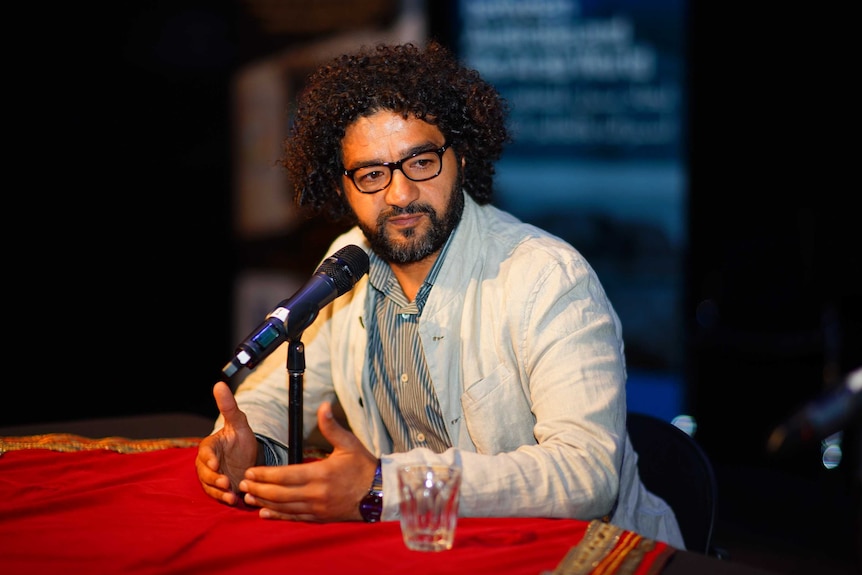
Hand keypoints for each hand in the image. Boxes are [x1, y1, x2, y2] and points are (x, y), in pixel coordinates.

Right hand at [195, 381, 258, 505]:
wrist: (249, 458)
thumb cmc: (241, 439)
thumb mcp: (239, 423)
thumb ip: (229, 406)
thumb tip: (219, 384)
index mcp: (209, 447)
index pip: (205, 453)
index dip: (209, 460)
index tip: (216, 464)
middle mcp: (207, 464)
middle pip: (205, 473)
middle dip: (214, 479)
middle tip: (226, 482)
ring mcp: (212, 478)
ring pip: (210, 486)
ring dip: (219, 492)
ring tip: (231, 495)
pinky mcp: (219, 490)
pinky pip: (218, 496)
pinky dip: (224, 499)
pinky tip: (234, 500)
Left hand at [238, 401, 378, 521]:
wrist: (380, 493)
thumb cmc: (364, 467)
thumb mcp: (349, 444)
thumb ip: (332, 426)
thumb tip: (324, 405)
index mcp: (321, 474)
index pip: (285, 476)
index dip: (265, 474)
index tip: (251, 470)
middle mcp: (317, 494)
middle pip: (280, 493)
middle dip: (259, 488)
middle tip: (243, 482)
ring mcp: (318, 509)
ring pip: (284, 507)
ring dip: (264, 502)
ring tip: (248, 496)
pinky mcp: (320, 518)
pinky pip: (295, 518)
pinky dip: (278, 516)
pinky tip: (264, 513)